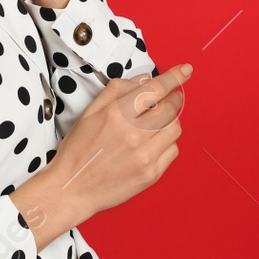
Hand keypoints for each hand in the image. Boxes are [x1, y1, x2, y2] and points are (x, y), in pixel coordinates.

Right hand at [9, 64, 193, 249]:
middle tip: (166, 100)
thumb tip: (143, 80)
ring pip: (175, 128)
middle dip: (173, 99)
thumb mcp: (89, 113)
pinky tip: (151, 144)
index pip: (155, 89)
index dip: (174, 77)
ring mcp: (145, 155)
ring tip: (154, 124)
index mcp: (117, 114)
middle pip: (170, 107)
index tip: (186, 70)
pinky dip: (167, 143)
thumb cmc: (78, 150)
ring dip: (170, 121)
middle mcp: (134, 134)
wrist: (72, 188)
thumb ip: (116, 91)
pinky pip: (173, 151)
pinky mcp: (151, 174)